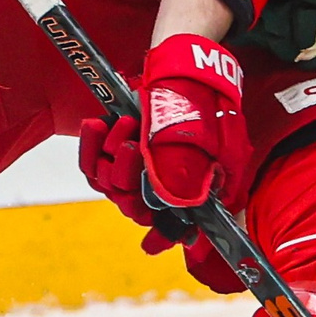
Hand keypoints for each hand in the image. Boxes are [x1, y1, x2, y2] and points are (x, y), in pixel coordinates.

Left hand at [78, 32, 249, 227]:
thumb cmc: (212, 114)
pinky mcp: (111, 149)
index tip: (152, 243)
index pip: (165, 226)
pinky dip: (90, 145)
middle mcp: (155, 186)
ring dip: (112, 155)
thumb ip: (210, 184)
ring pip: (108, 182)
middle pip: (130, 203)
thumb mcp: (225, 151)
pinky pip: (90, 161)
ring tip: (127, 124)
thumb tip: (190, 216)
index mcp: (183, 193)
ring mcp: (131, 169)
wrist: (192, 74)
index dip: (158, 237)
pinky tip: (97, 125)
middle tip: (135, 146)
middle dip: (128, 175)